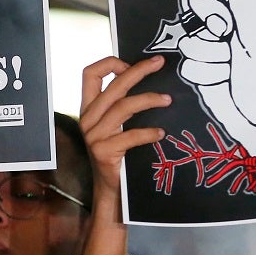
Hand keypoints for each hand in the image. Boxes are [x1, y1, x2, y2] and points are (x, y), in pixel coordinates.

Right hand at [79, 56, 169, 210]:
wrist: (111, 191)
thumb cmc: (118, 155)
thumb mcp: (114, 126)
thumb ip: (120, 105)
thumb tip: (148, 79)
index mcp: (88, 108)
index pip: (90, 74)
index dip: (110, 63)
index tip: (132, 63)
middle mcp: (87, 119)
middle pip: (113, 85)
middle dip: (139, 71)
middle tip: (160, 63)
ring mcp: (94, 136)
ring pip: (123, 107)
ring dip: (149, 99)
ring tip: (167, 100)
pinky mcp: (104, 152)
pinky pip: (130, 136)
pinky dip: (148, 133)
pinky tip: (161, 134)